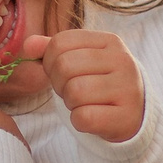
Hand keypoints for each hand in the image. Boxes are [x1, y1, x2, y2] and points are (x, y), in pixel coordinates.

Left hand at [32, 28, 147, 143]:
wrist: (134, 115)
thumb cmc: (99, 83)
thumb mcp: (80, 60)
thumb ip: (52, 50)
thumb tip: (29, 45)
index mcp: (110, 41)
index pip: (60, 42)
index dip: (50, 61)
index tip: (62, 73)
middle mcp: (123, 60)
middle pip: (64, 66)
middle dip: (59, 83)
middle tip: (72, 91)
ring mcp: (128, 89)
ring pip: (74, 92)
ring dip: (70, 102)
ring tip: (84, 103)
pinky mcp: (126, 117)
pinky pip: (83, 117)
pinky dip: (79, 121)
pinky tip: (92, 118)